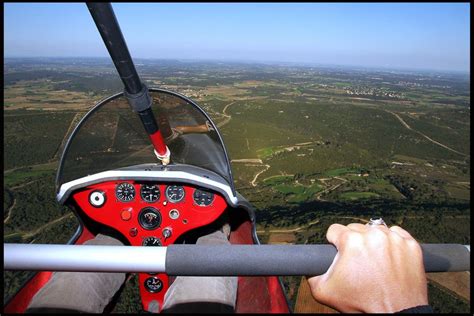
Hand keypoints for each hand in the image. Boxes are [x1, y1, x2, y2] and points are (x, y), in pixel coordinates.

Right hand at [307, 223, 427, 312]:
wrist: (396, 314)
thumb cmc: (364, 304)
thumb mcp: (324, 292)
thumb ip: (311, 274)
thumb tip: (310, 266)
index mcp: (352, 241)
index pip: (334, 230)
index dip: (334, 243)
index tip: (340, 253)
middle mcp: (374, 235)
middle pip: (355, 228)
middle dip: (353, 243)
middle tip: (357, 262)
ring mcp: (394, 239)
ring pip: (375, 230)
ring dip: (372, 242)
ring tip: (374, 261)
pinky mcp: (411, 245)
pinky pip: (397, 234)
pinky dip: (392, 243)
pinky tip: (388, 258)